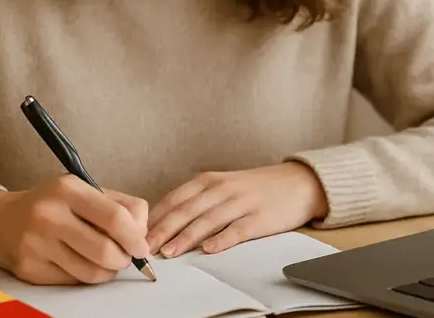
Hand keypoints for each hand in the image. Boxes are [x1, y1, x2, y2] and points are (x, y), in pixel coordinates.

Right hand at [0, 174, 150, 284]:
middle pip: (106, 251)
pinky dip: (85, 276)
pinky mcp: (30, 268)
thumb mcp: (84, 191)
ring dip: (107, 271)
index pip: (115, 217)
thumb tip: (143, 235)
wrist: (1, 221)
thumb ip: (120, 206)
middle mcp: (49, 214)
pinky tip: (79, 262)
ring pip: (92, 272)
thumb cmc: (53, 205)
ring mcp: (37, 243)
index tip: (142, 248)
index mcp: (68, 189)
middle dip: (123, 259)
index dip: (136, 237)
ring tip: (103, 260)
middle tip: (124, 257)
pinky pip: (73, 281)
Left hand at [145, 162, 328, 257]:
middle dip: (162, 230)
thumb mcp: (222, 187)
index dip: (155, 218)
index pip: (174, 199)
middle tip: (144, 247)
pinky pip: (237, 229)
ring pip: (207, 220)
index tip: (136, 234)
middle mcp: (222, 188)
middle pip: (186, 210)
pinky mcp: (259, 217)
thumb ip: (196, 201)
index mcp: (209, 181)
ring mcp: (241, 202)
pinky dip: (221, 239)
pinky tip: (208, 250)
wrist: (296, 183)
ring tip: (169, 252)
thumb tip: (163, 223)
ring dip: (185, 237)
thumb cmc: (254, 189)